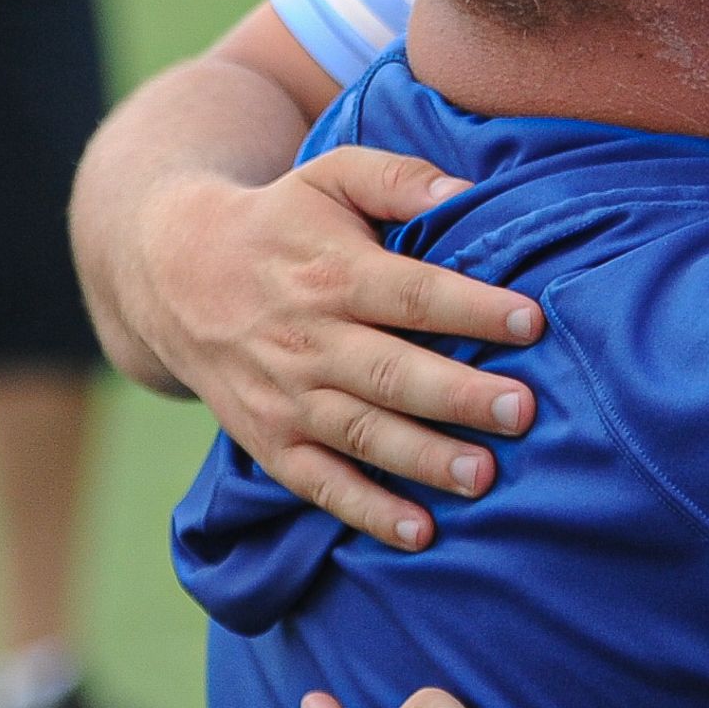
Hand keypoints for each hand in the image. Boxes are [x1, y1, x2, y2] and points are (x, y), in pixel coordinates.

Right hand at [133, 148, 545, 546]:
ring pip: (361, 433)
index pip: (412, 293)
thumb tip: (466, 191)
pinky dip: (367, 511)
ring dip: (423, 458)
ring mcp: (286, 396)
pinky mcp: (271, 441)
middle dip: (459, 395)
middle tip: (522, 411)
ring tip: (484, 476)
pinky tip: (420, 532)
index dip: (472, 307)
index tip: (532, 323)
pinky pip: (320, 483)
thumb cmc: (279, 221)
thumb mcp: (330, 175)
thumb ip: (398, 178)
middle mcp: (310, 339)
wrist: (175, 275)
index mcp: (334, 273)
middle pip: (392, 372)